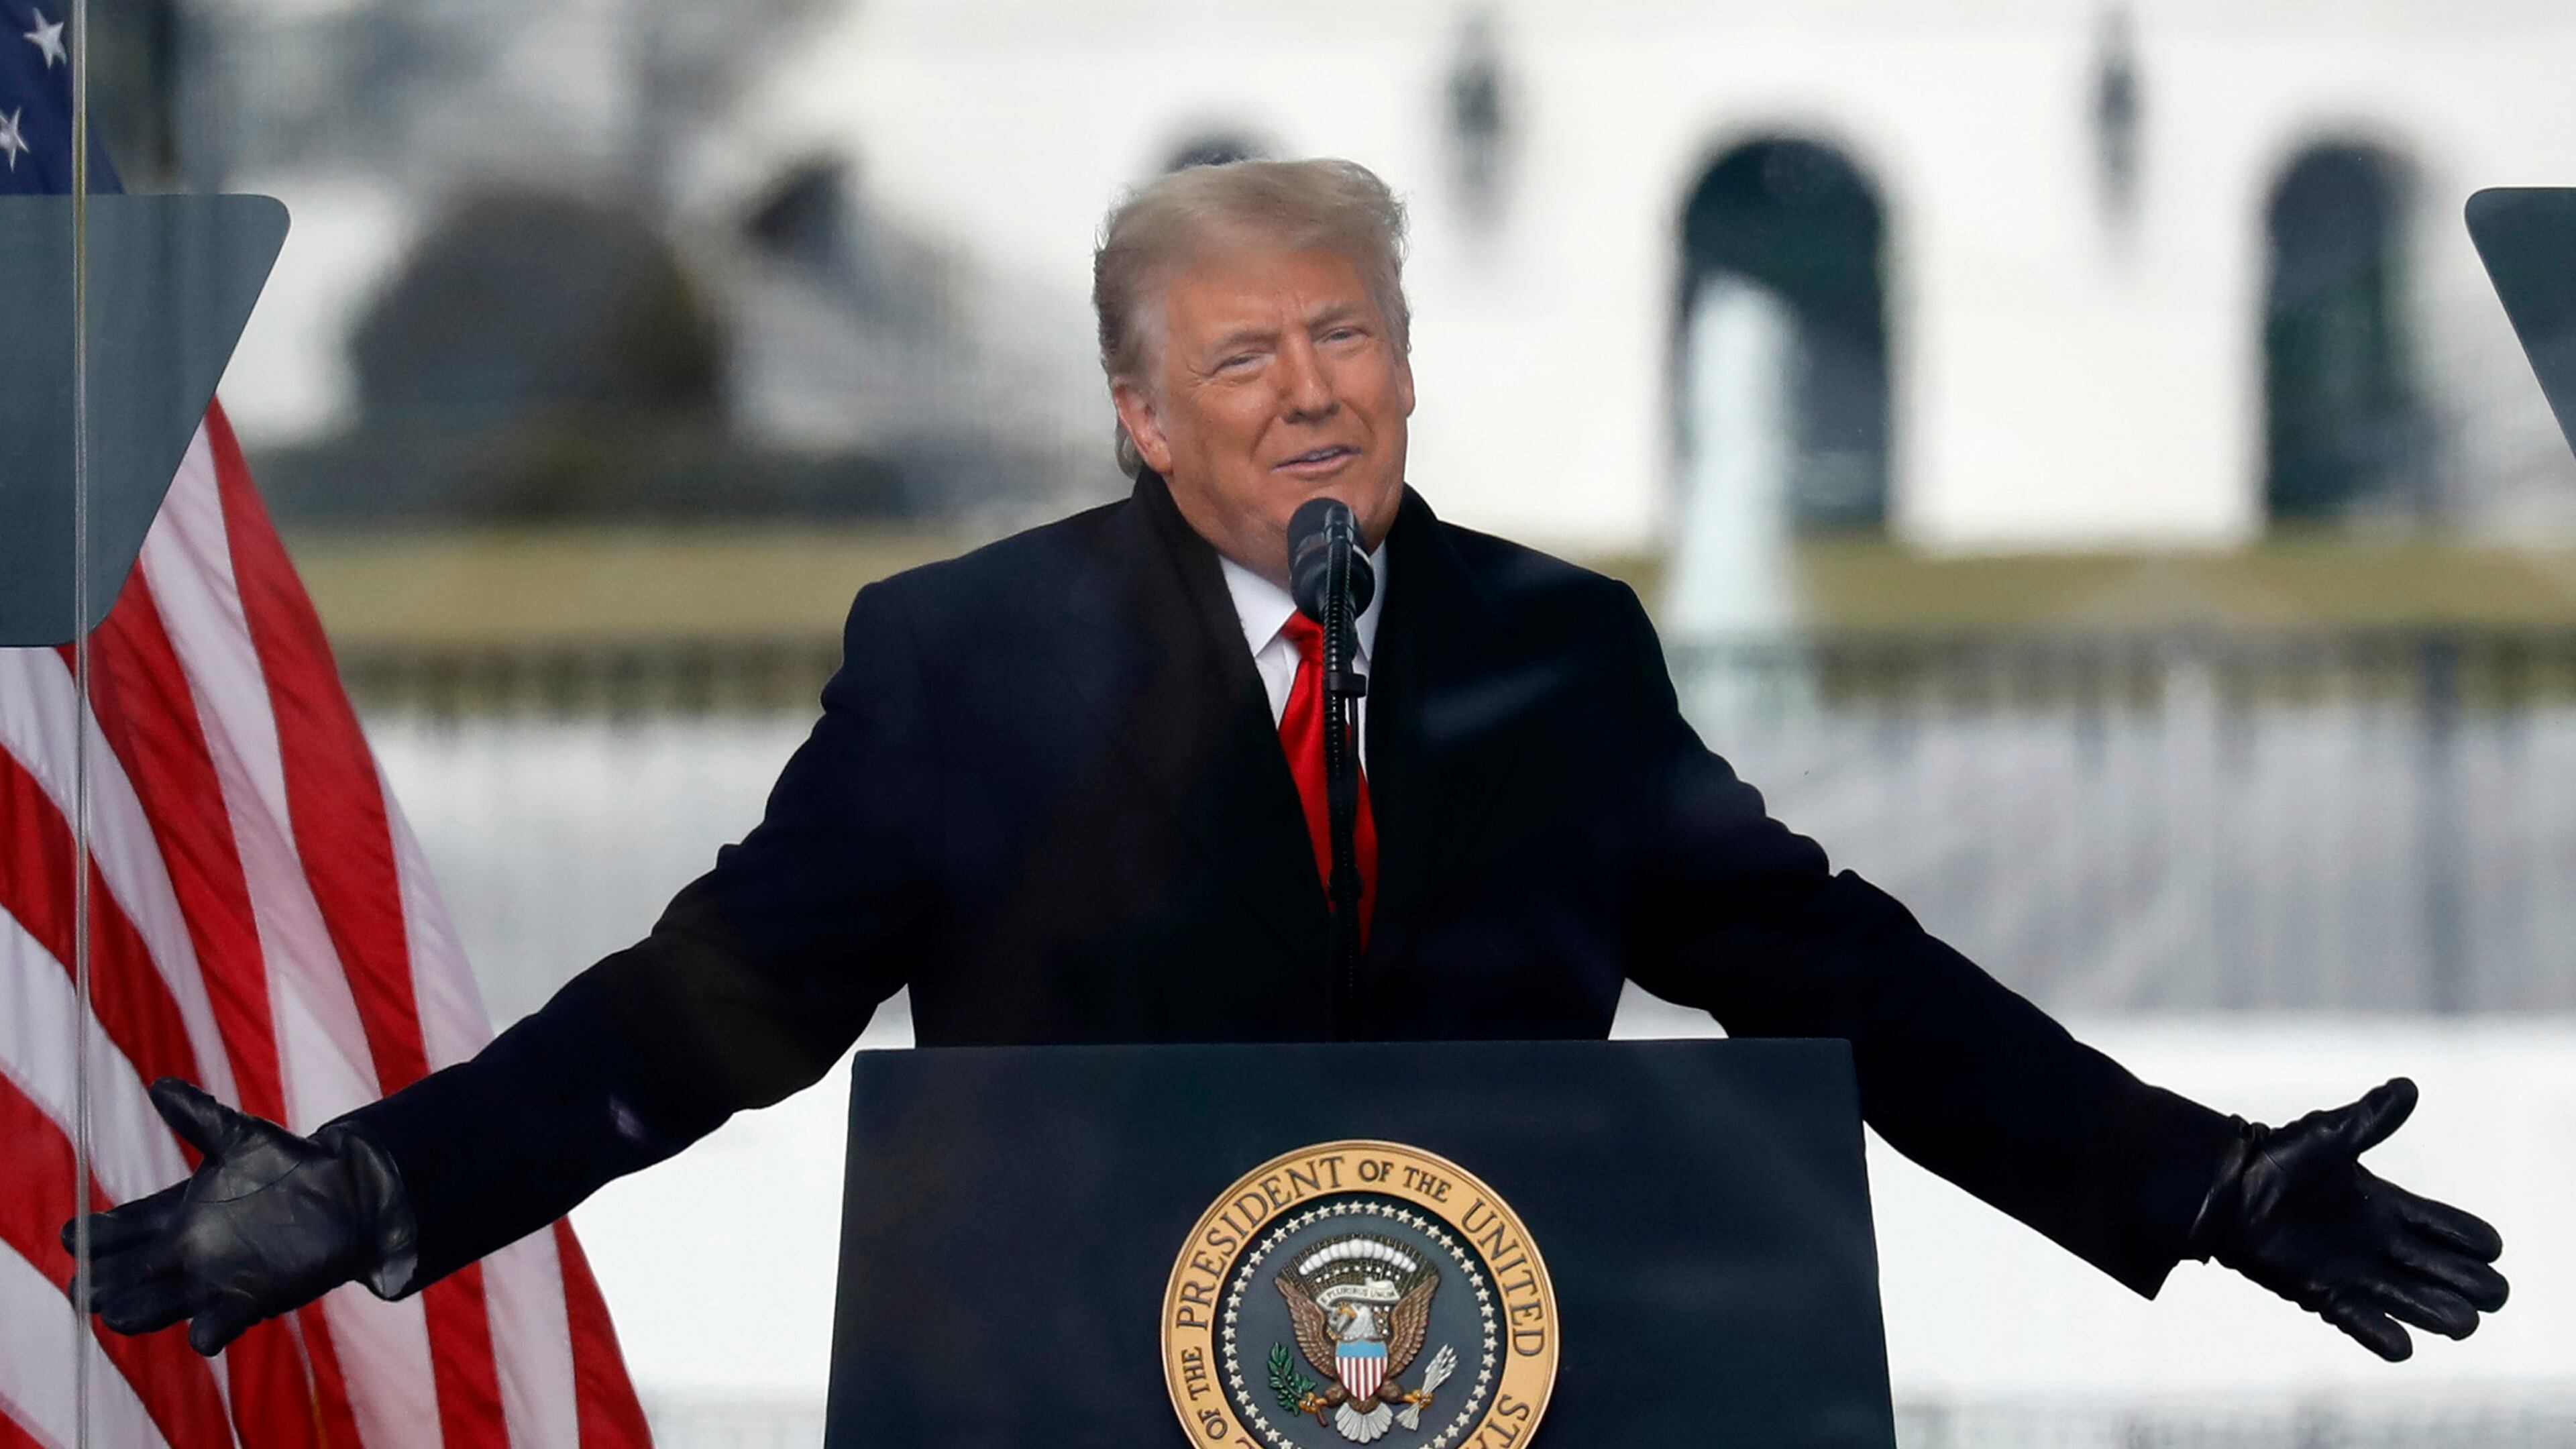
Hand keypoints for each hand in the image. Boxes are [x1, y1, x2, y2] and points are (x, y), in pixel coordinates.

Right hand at [61, 1078, 414, 1355]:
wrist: (349, 1191)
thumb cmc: (290, 1163)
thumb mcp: (241, 1137)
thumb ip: (199, 1116)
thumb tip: (158, 1085)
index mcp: (181, 1214)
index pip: (126, 1227)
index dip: (98, 1234)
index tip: (71, 1235)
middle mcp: (188, 1251)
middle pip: (131, 1271)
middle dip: (103, 1280)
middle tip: (79, 1287)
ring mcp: (215, 1280)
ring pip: (161, 1302)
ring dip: (139, 1310)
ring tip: (115, 1313)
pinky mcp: (251, 1300)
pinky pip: (220, 1323)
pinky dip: (209, 1331)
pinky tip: (202, 1332)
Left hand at [2193, 1077, 2506, 1360]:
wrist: (2225, 1187)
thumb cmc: (2276, 1157)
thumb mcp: (2329, 1135)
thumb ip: (2370, 1118)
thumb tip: (2407, 1086)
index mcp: (2387, 1206)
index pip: (2447, 1228)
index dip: (2471, 1240)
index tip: (2489, 1247)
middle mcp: (2379, 1243)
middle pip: (2443, 1270)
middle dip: (2471, 1283)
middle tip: (2488, 1292)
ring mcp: (2355, 1271)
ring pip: (2413, 1300)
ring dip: (2440, 1313)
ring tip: (2462, 1322)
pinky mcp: (2323, 1293)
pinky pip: (2361, 1321)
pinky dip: (2381, 1336)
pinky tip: (2402, 1345)